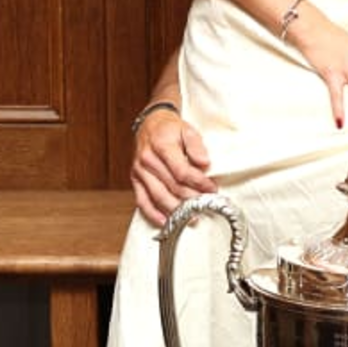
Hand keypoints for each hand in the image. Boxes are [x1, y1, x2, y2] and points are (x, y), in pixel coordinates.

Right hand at [131, 108, 215, 225]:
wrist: (149, 124)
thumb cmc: (170, 129)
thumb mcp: (187, 129)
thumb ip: (196, 146)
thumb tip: (204, 163)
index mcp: (162, 145)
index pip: (182, 171)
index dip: (199, 183)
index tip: (211, 189)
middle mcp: (147, 159)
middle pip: (172, 186)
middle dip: (191, 198)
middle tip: (206, 205)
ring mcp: (139, 171)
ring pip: (159, 196)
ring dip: (177, 210)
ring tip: (192, 217)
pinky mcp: (135, 180)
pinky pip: (142, 201)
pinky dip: (153, 214)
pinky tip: (165, 222)